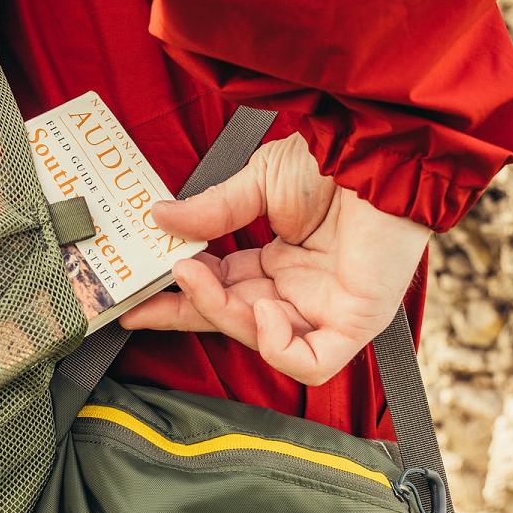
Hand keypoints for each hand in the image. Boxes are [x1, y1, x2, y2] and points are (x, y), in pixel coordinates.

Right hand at [119, 132, 430, 385]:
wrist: (377, 150)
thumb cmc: (331, 159)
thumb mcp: (257, 183)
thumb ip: (210, 211)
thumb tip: (159, 218)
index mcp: (279, 261)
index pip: (221, 291)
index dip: (180, 300)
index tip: (135, 301)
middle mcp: (300, 290)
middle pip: (232, 319)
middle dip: (187, 311)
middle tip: (149, 295)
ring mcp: (326, 308)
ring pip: (261, 340)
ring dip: (221, 315)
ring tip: (199, 277)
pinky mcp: (354, 321)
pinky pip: (309, 362)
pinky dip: (276, 345)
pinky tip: (262, 308)